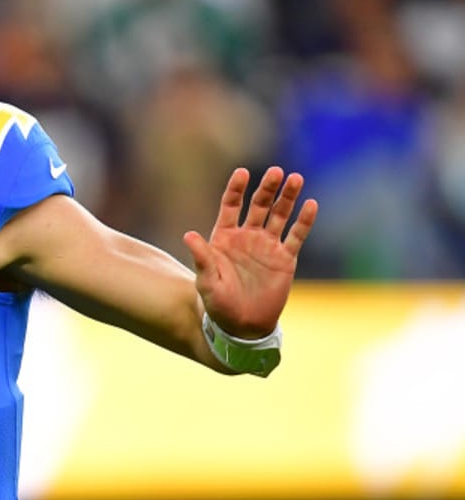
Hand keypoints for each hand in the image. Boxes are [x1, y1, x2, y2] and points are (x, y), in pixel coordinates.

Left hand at [183, 167, 317, 338]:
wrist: (242, 326)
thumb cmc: (218, 305)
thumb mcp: (206, 282)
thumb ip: (201, 258)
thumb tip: (188, 236)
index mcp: (224, 238)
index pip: (230, 206)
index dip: (236, 189)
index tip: (242, 173)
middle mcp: (247, 237)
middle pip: (258, 205)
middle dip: (266, 188)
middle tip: (275, 172)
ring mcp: (267, 246)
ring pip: (280, 215)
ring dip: (288, 197)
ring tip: (295, 179)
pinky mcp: (285, 258)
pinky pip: (296, 235)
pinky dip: (304, 221)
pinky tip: (310, 205)